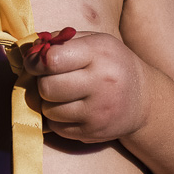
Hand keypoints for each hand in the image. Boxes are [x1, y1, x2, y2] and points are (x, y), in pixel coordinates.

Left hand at [22, 29, 148, 142]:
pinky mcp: (93, 133)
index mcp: (99, 54)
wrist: (144, 99)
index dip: (36, 61)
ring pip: (48, 109)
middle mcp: (102, 83)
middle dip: (42, 82)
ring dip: (49, 102)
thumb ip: (61, 41)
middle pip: (47, 87)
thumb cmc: (111, 64)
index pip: (52, 60)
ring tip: (63, 94)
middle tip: (50, 79)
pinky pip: (56, 127)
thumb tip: (28, 51)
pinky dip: (57, 118)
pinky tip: (71, 109)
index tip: (36, 63)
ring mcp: (98, 111)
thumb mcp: (95, 42)